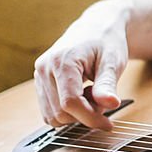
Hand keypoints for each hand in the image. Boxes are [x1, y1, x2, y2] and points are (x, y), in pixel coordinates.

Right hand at [33, 0, 128, 130]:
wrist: (96, 28)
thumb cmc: (106, 42)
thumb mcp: (113, 62)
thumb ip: (107, 84)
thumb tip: (110, 105)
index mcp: (62, 61)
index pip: (70, 103)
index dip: (90, 118)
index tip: (108, 124)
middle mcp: (44, 68)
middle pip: (60, 113)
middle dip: (84, 115)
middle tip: (102, 99)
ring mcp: (39, 76)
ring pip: (52, 116)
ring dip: (75, 115)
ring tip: (91, 93)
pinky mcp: (40, 83)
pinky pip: (49, 110)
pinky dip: (67, 111)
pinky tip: (81, 95)